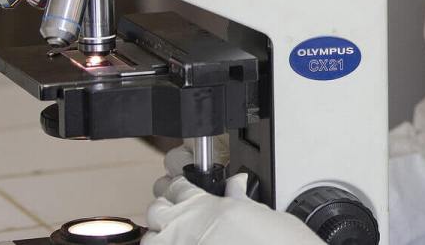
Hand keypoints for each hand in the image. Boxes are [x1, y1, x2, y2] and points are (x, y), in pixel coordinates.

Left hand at [144, 163, 322, 243]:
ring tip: (174, 237)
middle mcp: (186, 227)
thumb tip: (237, 184)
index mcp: (206, 205)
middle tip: (173, 215)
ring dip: (158, 236)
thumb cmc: (274, 241)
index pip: (177, 186)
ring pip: (150, 238)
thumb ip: (240, 198)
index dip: (177, 187)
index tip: (179, 190)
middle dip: (162, 210)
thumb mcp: (259, 212)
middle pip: (155, 210)